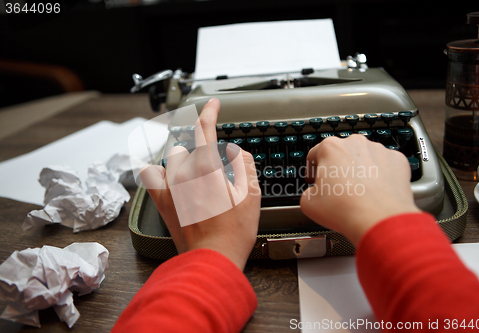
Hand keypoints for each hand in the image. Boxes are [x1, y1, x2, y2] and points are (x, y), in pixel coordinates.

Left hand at [140, 98, 260, 269]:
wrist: (212, 258)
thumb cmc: (233, 232)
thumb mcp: (251, 195)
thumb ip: (244, 165)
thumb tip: (236, 152)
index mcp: (207, 168)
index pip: (204, 128)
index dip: (209, 111)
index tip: (212, 103)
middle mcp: (184, 173)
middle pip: (190, 146)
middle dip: (204, 153)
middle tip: (217, 174)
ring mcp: (170, 187)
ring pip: (173, 159)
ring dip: (186, 162)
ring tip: (199, 181)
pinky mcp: (162, 202)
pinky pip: (152, 176)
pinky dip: (159, 172)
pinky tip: (168, 176)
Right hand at [300, 134, 420, 245]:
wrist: (378, 220)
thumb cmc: (345, 208)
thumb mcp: (308, 203)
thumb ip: (308, 192)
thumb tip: (314, 195)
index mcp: (331, 147)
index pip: (315, 153)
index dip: (312, 169)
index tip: (314, 178)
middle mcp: (356, 143)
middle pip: (342, 153)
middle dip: (339, 169)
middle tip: (337, 188)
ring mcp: (379, 150)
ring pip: (365, 158)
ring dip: (361, 171)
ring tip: (359, 193)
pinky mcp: (397, 161)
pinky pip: (386, 166)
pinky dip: (381, 176)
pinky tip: (376, 192)